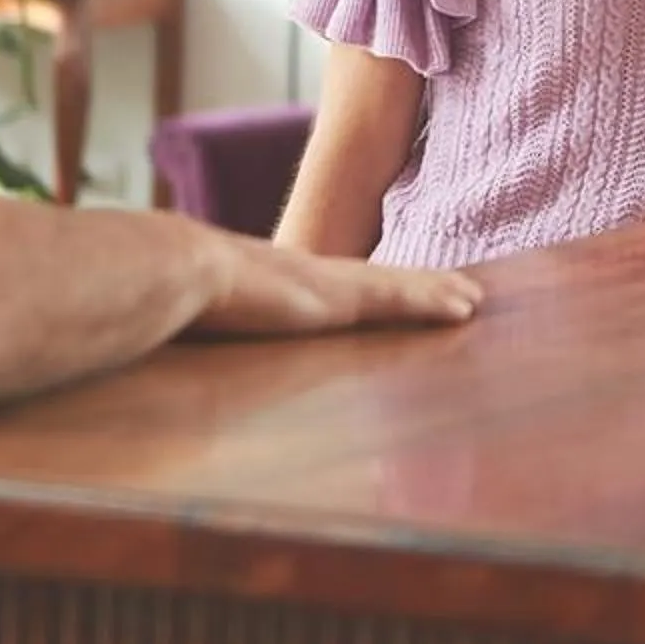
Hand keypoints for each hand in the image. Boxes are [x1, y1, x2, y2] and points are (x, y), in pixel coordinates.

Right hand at [195, 232, 481, 336]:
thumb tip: (176, 373)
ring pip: (399, 287)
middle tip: (458, 290)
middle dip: (417, 286)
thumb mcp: (195, 320)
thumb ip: (205, 333)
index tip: (392, 292)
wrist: (177, 270)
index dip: (368, 290)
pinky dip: (435, 301)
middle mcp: (310, 276)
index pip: (334, 288)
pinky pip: (402, 298)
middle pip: (377, 282)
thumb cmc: (171, 301)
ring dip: (437, 292)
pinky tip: (466, 308)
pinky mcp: (341, 299)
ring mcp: (328, 285)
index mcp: (276, 283)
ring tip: (473, 299)